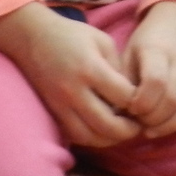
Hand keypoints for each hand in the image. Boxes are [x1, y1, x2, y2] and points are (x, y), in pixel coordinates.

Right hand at [0, 2, 140, 146]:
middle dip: (129, 130)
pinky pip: (75, 136)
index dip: (138, 102)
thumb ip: (119, 67)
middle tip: (138, 126)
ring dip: (110, 139)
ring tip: (122, 131)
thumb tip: (132, 94)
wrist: (32, 37)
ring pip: (90, 137)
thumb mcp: (103, 41)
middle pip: (108, 125)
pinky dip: (92, 138)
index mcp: (91, 68)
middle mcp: (75, 90)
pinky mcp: (53, 111)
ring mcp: (61, 104)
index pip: (124, 97)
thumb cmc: (72, 35)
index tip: (143, 100)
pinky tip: (102, 130)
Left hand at [121, 1, 175, 139]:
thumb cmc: (150, 38)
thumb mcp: (130, 50)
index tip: (131, 109)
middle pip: (173, 98)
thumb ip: (126, 80)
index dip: (142, 103)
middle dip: (153, 119)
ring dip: (169, 125)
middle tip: (140, 122)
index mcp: (157, 49)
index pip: (155, 81)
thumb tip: (119, 113)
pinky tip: (170, 125)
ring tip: (153, 128)